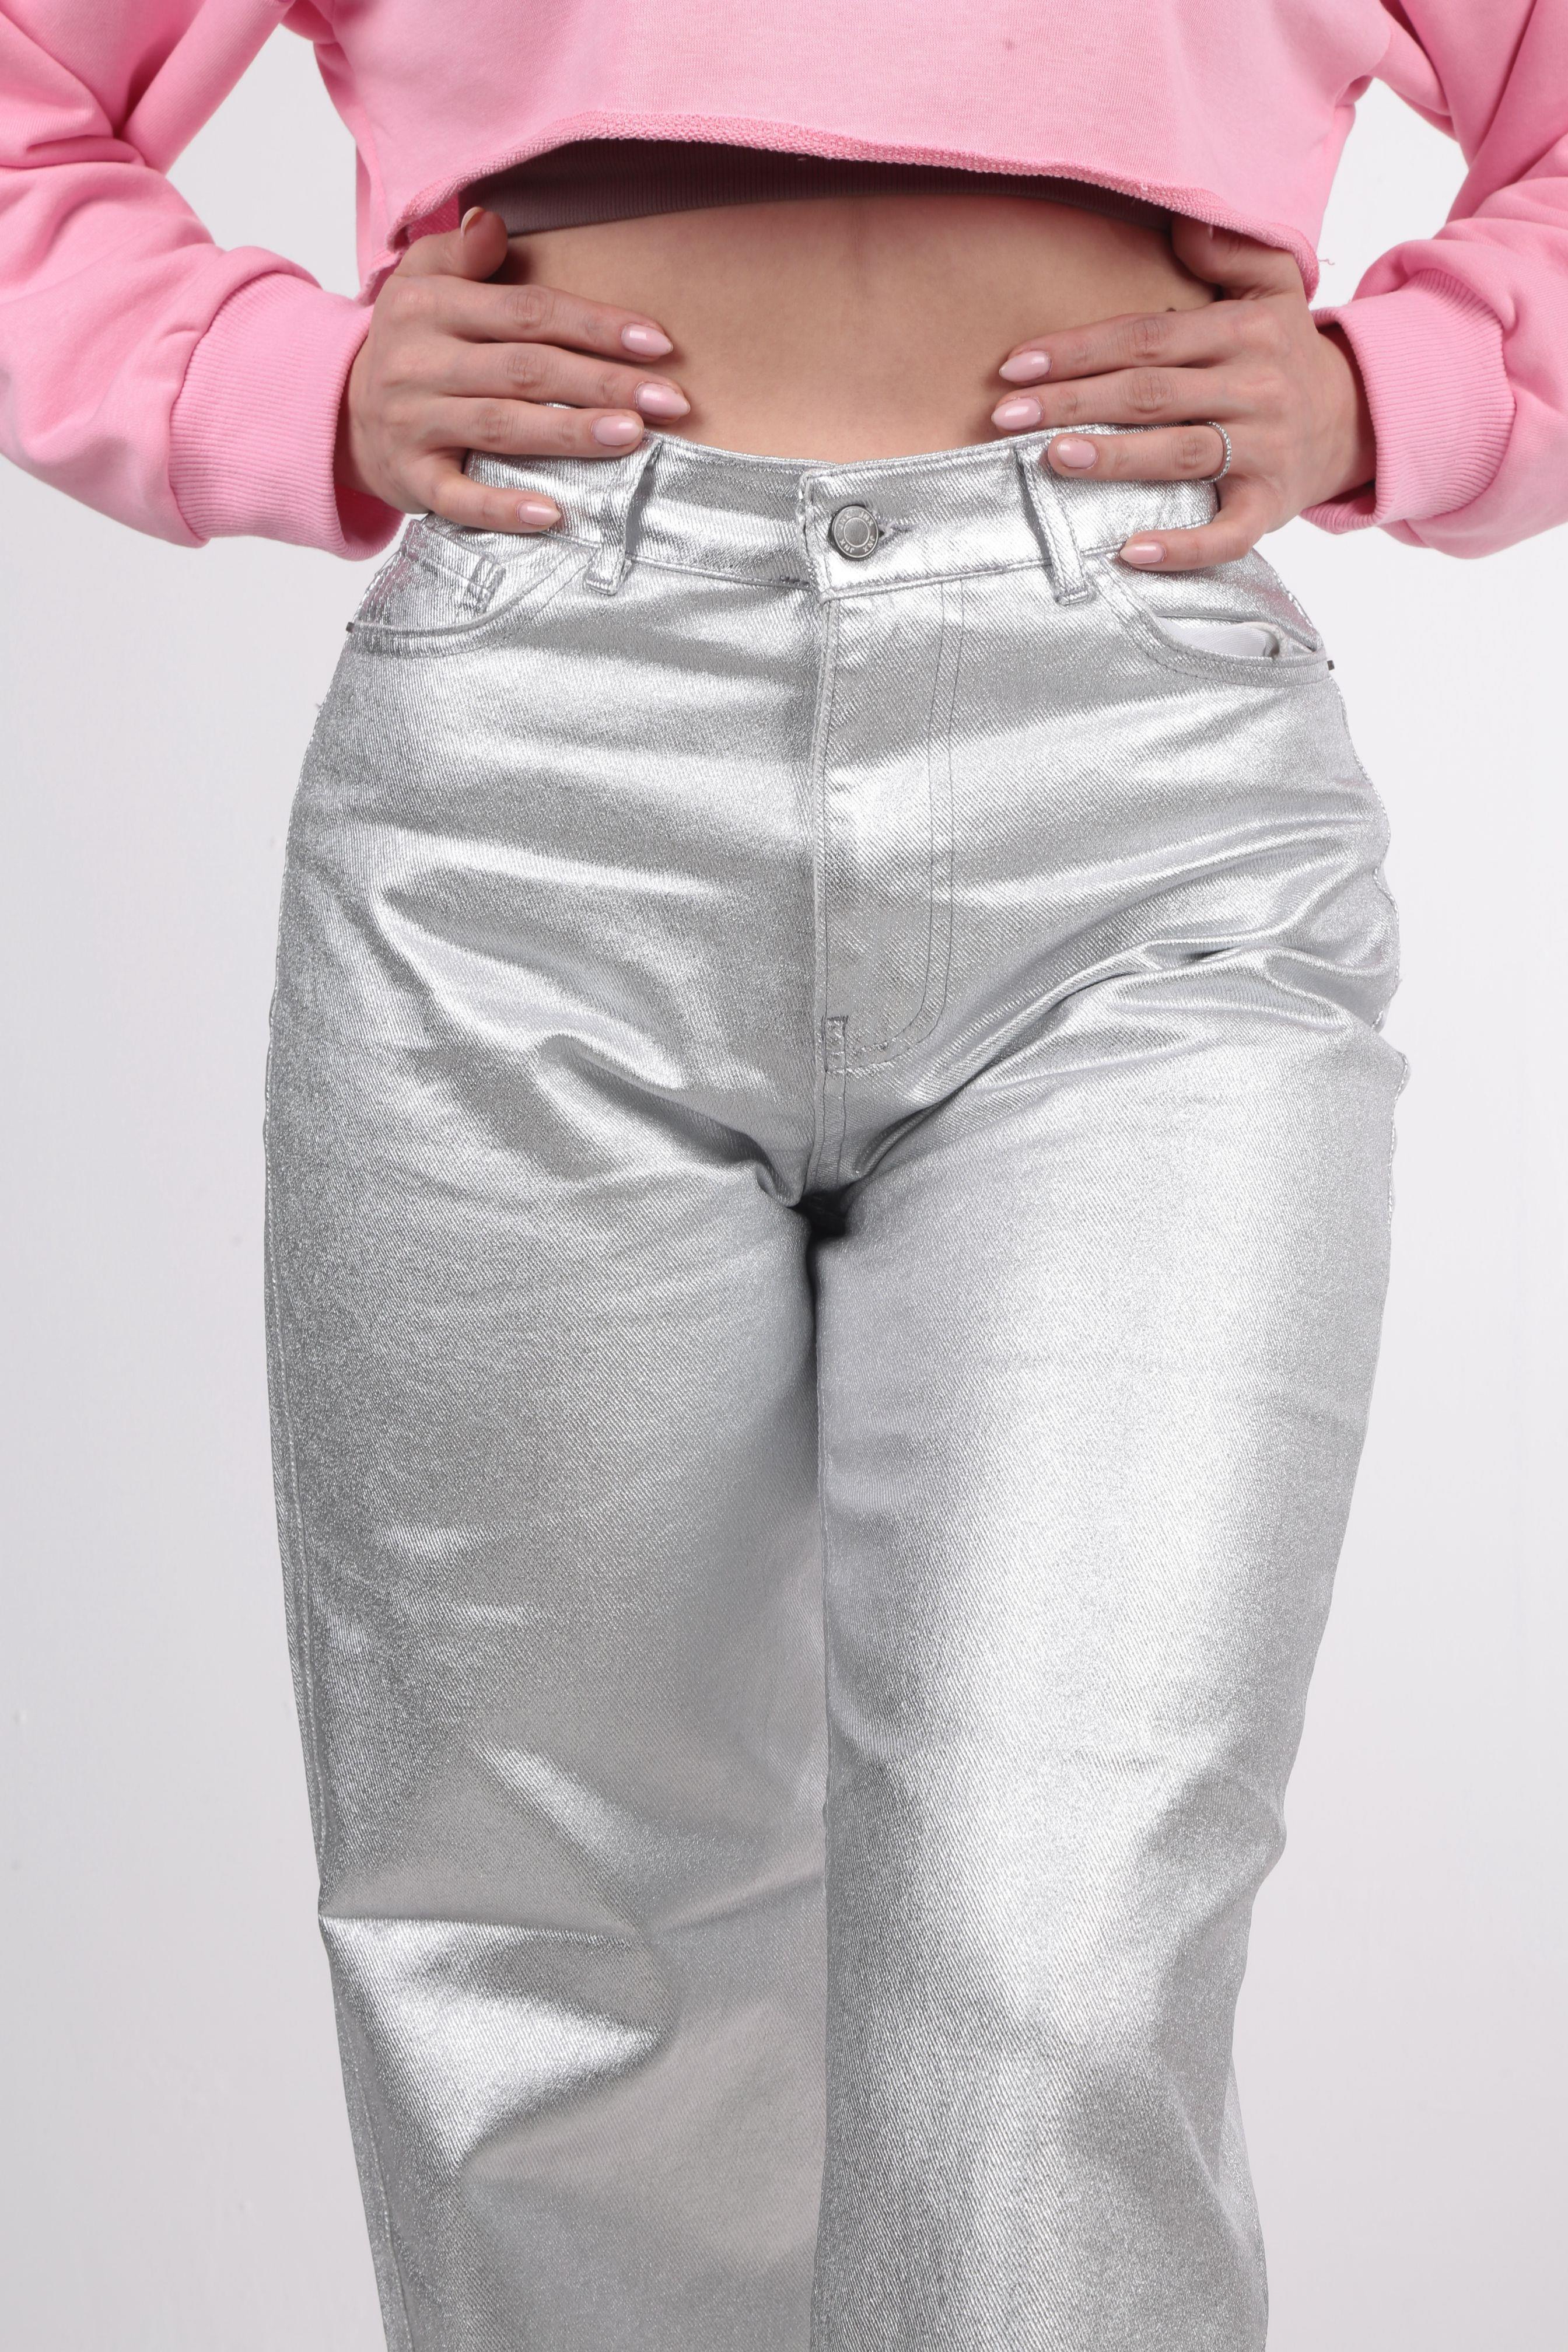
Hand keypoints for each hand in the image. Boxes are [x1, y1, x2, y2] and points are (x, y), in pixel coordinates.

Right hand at [335, 206, 690, 532]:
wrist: (339, 412)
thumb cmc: (407, 344)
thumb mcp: (419, 281)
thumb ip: (459, 252)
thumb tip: (493, 223)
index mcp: (429, 307)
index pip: (527, 312)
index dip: (594, 325)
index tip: (656, 342)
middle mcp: (418, 363)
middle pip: (526, 370)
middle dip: (602, 384)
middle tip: (669, 401)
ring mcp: (413, 424)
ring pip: (503, 427)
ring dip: (570, 435)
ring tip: (632, 436)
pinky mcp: (411, 479)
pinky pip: (459, 499)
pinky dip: (503, 508)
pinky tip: (552, 514)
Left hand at [988, 217, 1374, 570]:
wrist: (1356, 419)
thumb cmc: (1286, 353)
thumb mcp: (1274, 286)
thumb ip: (1230, 249)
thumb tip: (1184, 215)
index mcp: (1244, 333)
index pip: (1147, 337)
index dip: (1079, 350)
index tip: (1016, 366)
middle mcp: (1256, 389)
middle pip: (1151, 394)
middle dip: (1074, 402)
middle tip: (1006, 415)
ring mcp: (1265, 452)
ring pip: (1181, 454)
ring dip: (1115, 459)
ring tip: (1053, 457)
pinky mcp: (1271, 506)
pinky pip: (1226, 535)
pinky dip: (1181, 548)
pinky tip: (1130, 551)